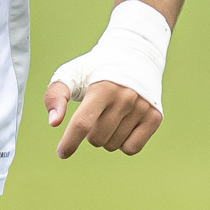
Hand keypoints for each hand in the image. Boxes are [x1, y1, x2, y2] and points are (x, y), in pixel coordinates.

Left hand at [45, 77, 161, 158]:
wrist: (134, 56)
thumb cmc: (96, 71)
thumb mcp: (72, 75)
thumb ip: (55, 95)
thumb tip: (54, 122)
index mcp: (102, 88)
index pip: (83, 123)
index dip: (70, 142)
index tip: (62, 153)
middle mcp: (125, 98)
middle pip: (96, 139)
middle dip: (89, 133)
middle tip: (95, 114)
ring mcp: (142, 108)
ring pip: (112, 145)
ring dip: (106, 137)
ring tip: (110, 115)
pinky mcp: (155, 117)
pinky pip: (131, 149)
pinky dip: (123, 144)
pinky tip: (123, 126)